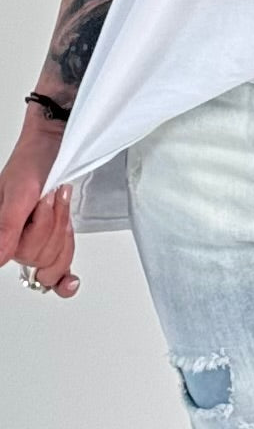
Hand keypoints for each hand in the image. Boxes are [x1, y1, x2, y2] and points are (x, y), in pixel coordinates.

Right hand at [0, 112, 79, 296]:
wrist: (55, 148)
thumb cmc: (33, 163)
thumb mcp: (19, 194)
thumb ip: (6, 227)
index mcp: (2, 232)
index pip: (24, 254)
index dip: (42, 228)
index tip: (43, 201)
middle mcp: (14, 242)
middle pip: (42, 261)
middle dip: (55, 227)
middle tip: (52, 199)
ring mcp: (34, 244)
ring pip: (55, 264)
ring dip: (64, 235)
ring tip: (59, 208)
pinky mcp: (51, 244)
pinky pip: (57, 275)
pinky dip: (65, 280)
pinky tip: (72, 280)